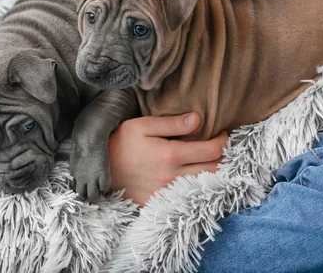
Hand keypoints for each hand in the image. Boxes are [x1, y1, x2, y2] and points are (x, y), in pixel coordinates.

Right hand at [108, 112, 228, 205]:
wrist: (99, 170)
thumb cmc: (120, 143)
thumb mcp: (142, 126)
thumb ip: (171, 123)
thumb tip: (198, 119)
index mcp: (172, 155)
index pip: (213, 150)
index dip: (223, 140)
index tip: (221, 133)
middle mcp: (174, 177)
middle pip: (216, 170)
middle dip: (223, 157)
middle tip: (219, 146)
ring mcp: (169, 193)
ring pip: (206, 185)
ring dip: (214, 172)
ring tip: (210, 160)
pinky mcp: (162, 203)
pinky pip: (189, 197)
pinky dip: (198, 187)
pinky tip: (194, 176)